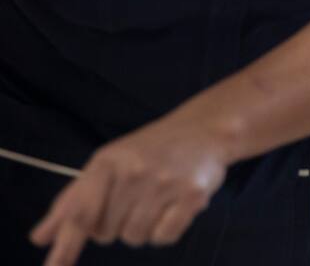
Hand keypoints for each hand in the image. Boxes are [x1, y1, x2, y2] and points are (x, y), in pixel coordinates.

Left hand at [29, 115, 230, 265]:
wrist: (205, 129)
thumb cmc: (151, 149)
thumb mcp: (108, 164)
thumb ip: (73, 201)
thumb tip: (40, 238)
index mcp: (108, 162)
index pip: (81, 212)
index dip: (66, 245)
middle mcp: (135, 172)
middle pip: (107, 232)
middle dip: (115, 225)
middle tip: (133, 198)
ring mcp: (165, 183)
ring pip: (135, 238)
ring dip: (141, 228)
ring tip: (155, 200)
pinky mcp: (192, 195)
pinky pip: (164, 237)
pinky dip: (164, 230)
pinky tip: (173, 207)